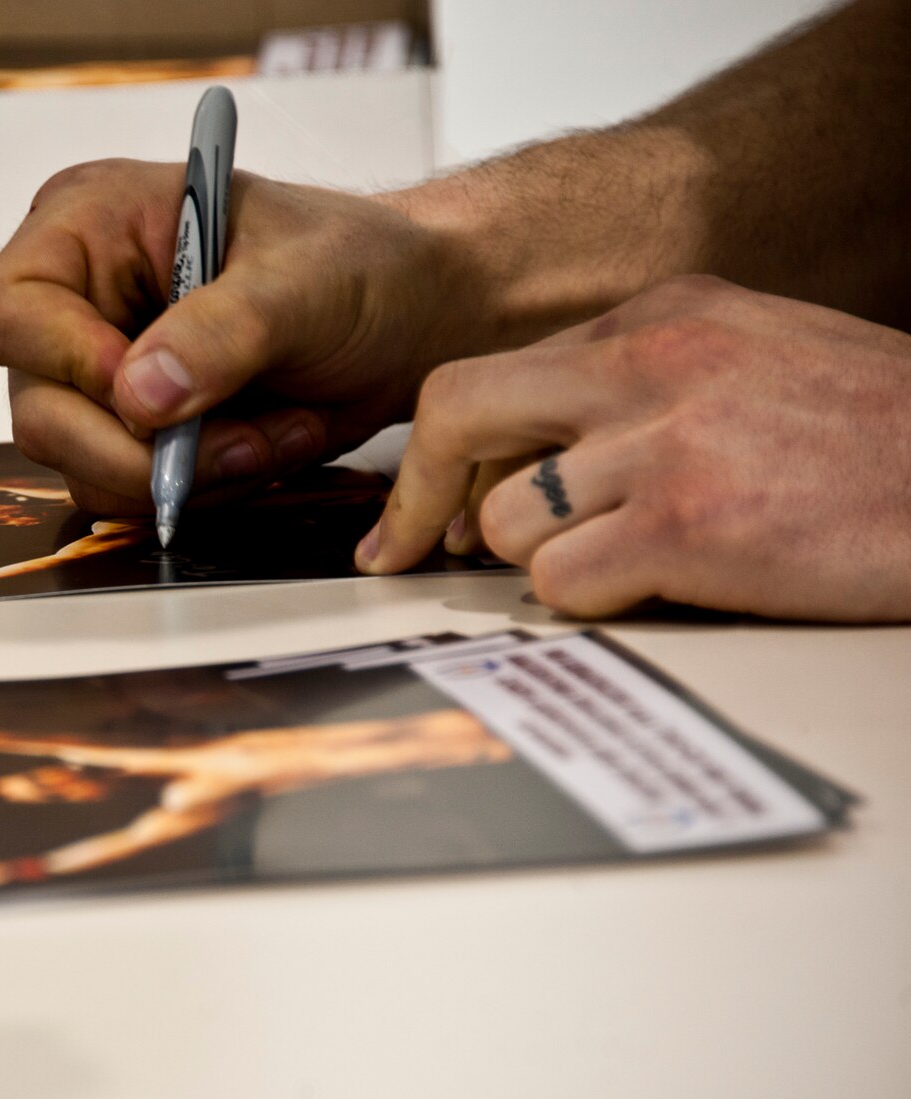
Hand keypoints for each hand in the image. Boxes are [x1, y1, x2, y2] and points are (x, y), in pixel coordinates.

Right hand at [0, 159, 491, 513]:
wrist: (412, 318)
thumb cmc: (360, 265)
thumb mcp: (303, 282)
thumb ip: (221, 332)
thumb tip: (138, 395)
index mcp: (86, 225)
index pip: (3, 314)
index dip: (64, 364)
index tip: (153, 391)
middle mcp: (74, 300)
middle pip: (37, 412)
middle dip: (144, 447)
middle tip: (240, 440)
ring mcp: (96, 373)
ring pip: (79, 466)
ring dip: (182, 475)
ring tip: (272, 436)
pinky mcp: (131, 431)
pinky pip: (126, 493)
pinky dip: (198, 490)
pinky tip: (260, 447)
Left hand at [356, 275, 910, 621]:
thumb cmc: (876, 438)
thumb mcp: (756, 359)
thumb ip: (641, 387)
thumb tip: (530, 459)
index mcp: (665, 315)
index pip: (494, 375)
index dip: (448, 452)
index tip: (424, 508)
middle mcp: (649, 363)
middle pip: (457, 413)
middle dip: (426, 493)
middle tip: (416, 550)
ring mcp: (662, 445)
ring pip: (504, 521)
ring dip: (543, 559)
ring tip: (628, 558)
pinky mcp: (683, 528)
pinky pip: (559, 583)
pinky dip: (593, 600)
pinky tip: (660, 586)